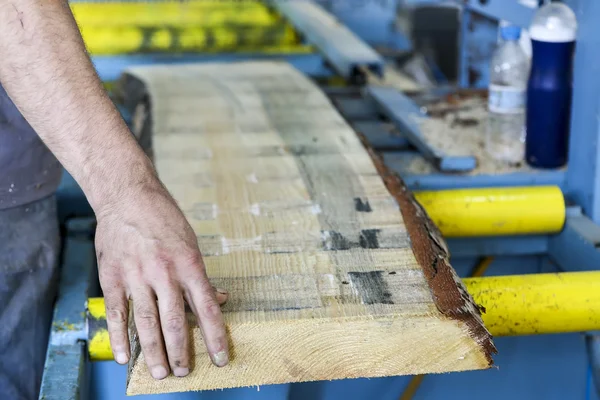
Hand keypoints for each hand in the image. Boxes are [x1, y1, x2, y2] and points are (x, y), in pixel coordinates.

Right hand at [95, 181, 228, 378]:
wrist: (127, 197)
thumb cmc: (164, 220)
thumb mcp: (191, 243)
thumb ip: (201, 276)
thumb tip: (220, 299)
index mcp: (189, 264)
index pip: (207, 308)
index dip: (215, 336)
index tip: (220, 358)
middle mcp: (164, 272)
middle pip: (175, 321)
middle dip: (181, 352)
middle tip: (184, 372)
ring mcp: (136, 276)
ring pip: (146, 322)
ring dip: (154, 351)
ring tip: (161, 373)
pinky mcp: (112, 277)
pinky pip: (116, 313)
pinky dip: (120, 337)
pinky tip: (126, 357)